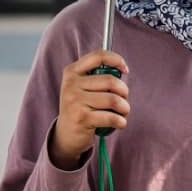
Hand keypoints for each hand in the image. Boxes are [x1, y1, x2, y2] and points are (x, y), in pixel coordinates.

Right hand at [50, 50, 130, 168]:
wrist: (66, 134)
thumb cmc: (81, 108)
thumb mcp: (82, 88)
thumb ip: (98, 77)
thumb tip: (122, 70)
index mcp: (72, 72)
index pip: (98, 56)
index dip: (116, 60)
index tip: (125, 70)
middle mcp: (71, 84)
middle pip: (111, 81)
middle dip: (124, 92)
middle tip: (123, 100)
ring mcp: (75, 101)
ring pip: (113, 99)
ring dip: (125, 108)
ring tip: (122, 113)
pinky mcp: (82, 118)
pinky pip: (111, 117)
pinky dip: (121, 121)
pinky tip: (120, 123)